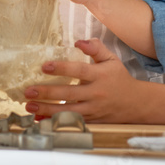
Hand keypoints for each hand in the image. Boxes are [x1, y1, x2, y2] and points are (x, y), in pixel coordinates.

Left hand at [23, 38, 141, 122]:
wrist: (135, 103)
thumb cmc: (119, 78)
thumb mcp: (111, 59)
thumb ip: (96, 48)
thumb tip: (79, 41)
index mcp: (100, 75)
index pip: (79, 71)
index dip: (62, 68)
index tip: (44, 66)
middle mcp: (96, 93)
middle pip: (70, 93)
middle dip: (48, 93)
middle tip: (29, 90)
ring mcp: (93, 109)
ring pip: (68, 111)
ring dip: (47, 109)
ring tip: (29, 106)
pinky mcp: (91, 121)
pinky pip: (71, 122)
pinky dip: (55, 121)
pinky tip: (40, 119)